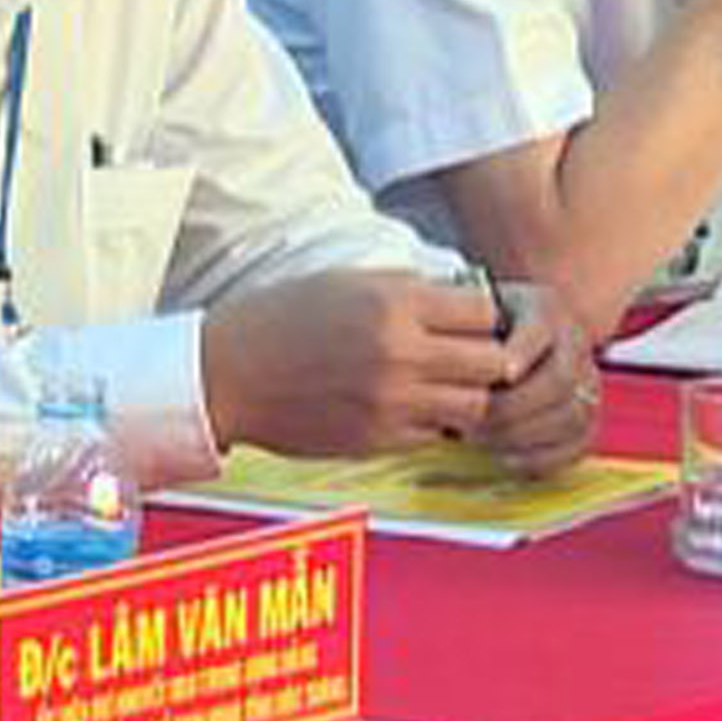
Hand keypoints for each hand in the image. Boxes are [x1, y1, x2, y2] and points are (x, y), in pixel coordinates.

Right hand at [198, 268, 514, 453]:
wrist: (227, 373)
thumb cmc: (283, 317)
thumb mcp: (349, 280)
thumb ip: (411, 290)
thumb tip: (467, 298)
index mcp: (395, 303)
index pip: (485, 310)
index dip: (485, 315)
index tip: (472, 319)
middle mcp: (400, 352)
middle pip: (494, 362)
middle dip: (490, 358)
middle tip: (470, 356)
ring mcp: (391, 401)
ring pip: (475, 407)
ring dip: (468, 396)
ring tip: (445, 385)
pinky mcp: (377, 439)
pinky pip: (436, 436)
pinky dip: (435, 424)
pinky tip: (413, 407)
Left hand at [469, 282, 599, 469]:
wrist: (498, 342)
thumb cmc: (470, 332)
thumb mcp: (463, 316)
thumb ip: (458, 329)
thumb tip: (446, 355)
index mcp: (543, 308)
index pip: (540, 330)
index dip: (521, 354)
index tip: (499, 374)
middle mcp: (573, 342)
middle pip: (559, 380)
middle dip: (510, 408)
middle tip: (468, 422)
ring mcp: (586, 381)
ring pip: (571, 416)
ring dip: (522, 435)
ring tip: (480, 439)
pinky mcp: (586, 418)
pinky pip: (577, 445)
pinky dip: (541, 457)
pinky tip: (506, 458)